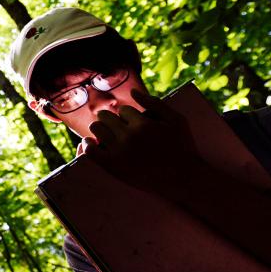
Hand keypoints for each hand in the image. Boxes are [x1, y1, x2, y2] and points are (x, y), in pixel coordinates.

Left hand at [83, 89, 203, 194]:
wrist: (182, 179)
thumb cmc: (182, 147)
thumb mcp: (176, 120)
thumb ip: (155, 103)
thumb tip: (133, 92)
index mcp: (143, 124)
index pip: (122, 110)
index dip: (127, 116)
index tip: (133, 123)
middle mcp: (129, 137)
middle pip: (105, 116)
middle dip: (110, 119)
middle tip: (116, 127)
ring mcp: (119, 152)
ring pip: (96, 129)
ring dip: (99, 129)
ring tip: (106, 134)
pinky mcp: (112, 166)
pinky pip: (89, 150)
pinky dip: (87, 144)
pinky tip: (92, 143)